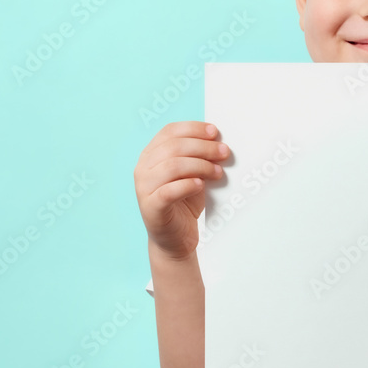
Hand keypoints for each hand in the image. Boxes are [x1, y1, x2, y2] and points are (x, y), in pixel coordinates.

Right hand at [134, 121, 229, 260]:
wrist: (176, 239)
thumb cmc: (184, 202)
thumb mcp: (192, 173)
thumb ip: (198, 156)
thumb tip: (218, 141)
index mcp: (151, 154)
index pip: (169, 131)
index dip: (193, 129)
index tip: (215, 132)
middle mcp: (143, 168)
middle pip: (173, 147)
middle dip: (203, 147)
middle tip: (224, 152)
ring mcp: (144, 188)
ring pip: (172, 166)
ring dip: (200, 165)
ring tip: (217, 172)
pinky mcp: (151, 207)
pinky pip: (168, 191)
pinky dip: (187, 185)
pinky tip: (201, 185)